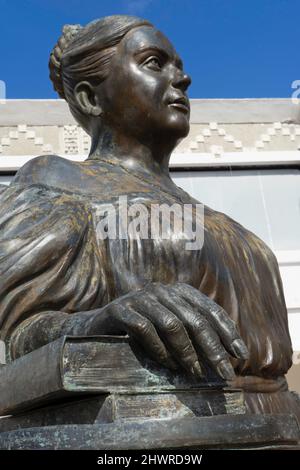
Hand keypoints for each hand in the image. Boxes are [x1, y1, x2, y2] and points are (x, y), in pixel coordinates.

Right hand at [90, 282, 248, 379]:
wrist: (97, 325)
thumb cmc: (141, 330)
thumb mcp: (170, 326)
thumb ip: (193, 332)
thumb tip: (227, 356)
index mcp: (178, 291)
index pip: (210, 309)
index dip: (228, 332)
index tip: (241, 356)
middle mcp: (161, 290)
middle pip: (194, 319)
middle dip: (212, 348)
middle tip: (223, 373)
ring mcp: (139, 298)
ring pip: (171, 324)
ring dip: (186, 352)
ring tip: (194, 373)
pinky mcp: (119, 309)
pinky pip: (144, 328)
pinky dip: (158, 348)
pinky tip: (166, 364)